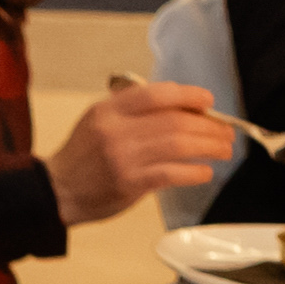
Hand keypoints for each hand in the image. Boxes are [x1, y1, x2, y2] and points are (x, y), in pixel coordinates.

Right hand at [54, 75, 238, 222]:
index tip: (208, 101)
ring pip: (178, 145)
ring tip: (223, 149)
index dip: (188, 95)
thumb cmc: (83, 156)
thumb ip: (131, 111)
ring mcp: (123, 157)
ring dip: (208, 146)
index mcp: (107, 110)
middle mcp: (115, 130)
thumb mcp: (98, 121)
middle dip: (208, 125)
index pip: (154, 94)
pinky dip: (195, 172)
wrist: (58, 189)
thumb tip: (182, 108)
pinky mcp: (130, 183)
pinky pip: (173, 173)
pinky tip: (205, 172)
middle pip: (174, 121)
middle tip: (225, 131)